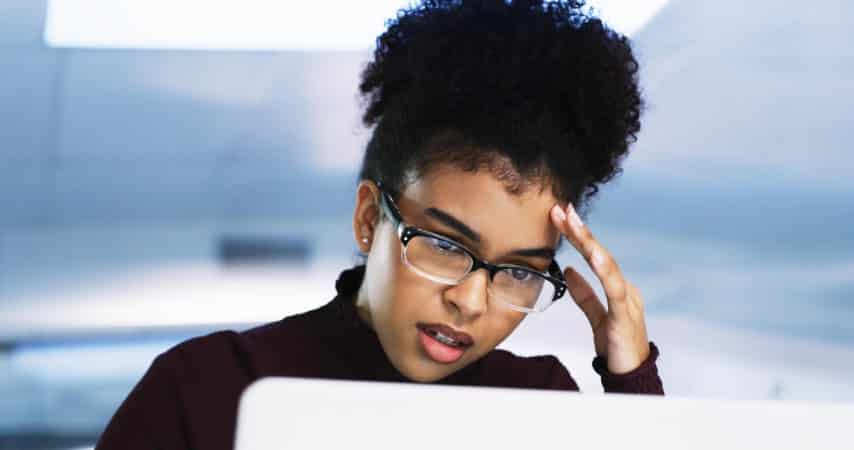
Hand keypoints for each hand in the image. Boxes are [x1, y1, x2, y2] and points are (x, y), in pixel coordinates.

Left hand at [550, 202, 650, 374]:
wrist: (631, 377)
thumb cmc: (617, 347)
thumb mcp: (596, 316)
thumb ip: (584, 295)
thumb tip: (569, 270)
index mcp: (617, 288)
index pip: (594, 256)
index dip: (578, 236)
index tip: (560, 216)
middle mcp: (625, 288)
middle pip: (599, 254)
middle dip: (580, 231)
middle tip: (561, 209)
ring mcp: (628, 300)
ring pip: (607, 265)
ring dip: (589, 242)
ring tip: (573, 222)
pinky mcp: (625, 316)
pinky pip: (614, 289)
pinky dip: (604, 270)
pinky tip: (593, 255)